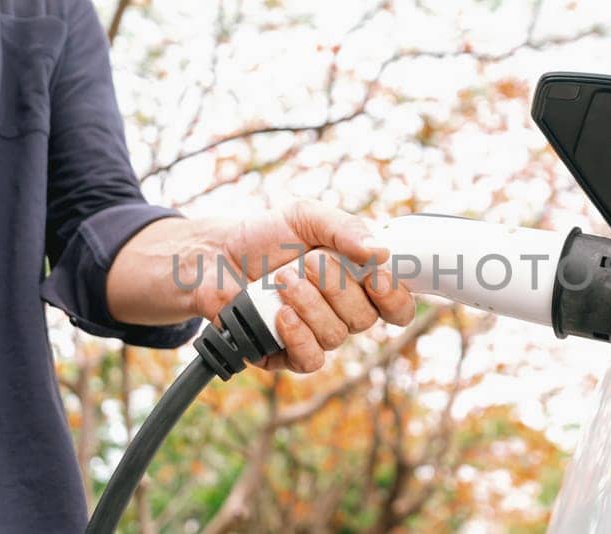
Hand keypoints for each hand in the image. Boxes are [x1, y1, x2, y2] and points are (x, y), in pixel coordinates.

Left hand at [107, 200, 414, 372]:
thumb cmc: (264, 237)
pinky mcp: (287, 355)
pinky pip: (310, 359)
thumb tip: (381, 251)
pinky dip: (298, 335)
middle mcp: (342, 313)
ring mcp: (315, 335)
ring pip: (337, 336)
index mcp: (358, 282)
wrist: (213, 258)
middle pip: (366, 318)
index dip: (394, 296)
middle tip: (307, 261)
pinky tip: (281, 315)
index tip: (378, 276)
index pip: (397, 305)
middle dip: (338, 287)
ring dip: (310, 304)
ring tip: (280, 279)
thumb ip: (345, 228)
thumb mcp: (306, 217)